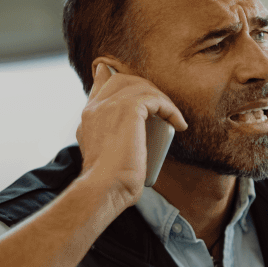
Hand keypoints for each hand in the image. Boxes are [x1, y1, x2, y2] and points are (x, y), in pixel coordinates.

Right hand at [76, 59, 186, 214]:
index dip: (115, 78)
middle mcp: (96, 107)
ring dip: (161, 100)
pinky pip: (155, 98)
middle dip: (145, 87)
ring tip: (173, 118)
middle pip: (122, 79)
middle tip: (162, 104)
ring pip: (139, 86)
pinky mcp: (128, 109)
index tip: (129, 80)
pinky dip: (170, 109)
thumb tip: (126, 146)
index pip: (100, 85)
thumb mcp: (105, 159)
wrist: (104, 188)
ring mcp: (110, 105)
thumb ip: (112, 142)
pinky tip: (179, 124)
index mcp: (88, 117)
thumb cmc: (109, 184)